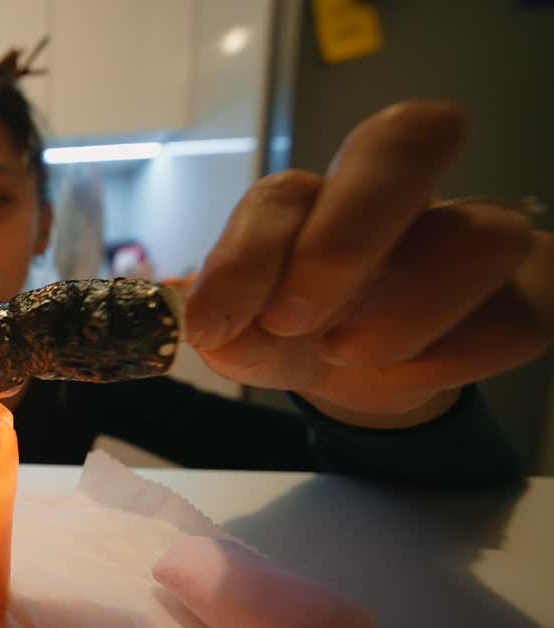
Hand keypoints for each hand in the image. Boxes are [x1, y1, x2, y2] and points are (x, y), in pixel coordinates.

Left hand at [184, 101, 552, 427]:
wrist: (365, 375)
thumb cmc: (304, 330)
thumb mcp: (250, 334)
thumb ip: (228, 330)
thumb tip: (215, 334)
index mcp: (322, 195)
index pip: (289, 192)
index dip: (247, 254)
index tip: (213, 324)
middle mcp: (406, 198)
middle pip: (405, 143)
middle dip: (344, 234)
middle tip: (292, 318)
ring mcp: (476, 240)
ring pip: (475, 238)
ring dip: (402, 312)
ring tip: (347, 354)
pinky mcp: (526, 299)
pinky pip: (513, 318)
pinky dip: (450, 358)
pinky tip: (404, 376)